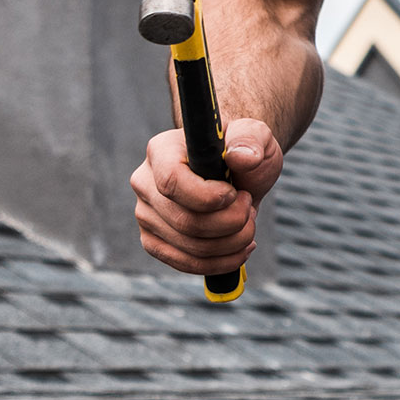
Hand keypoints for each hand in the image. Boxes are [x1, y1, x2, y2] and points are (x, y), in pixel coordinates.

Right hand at [130, 118, 281, 274]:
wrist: (236, 172)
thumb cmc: (241, 150)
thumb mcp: (255, 136)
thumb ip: (251, 139)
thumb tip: (242, 157)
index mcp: (161, 151)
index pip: (172, 182)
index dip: (209, 197)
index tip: (237, 193)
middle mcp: (145, 183)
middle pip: (186, 221)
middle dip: (232, 222)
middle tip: (250, 206)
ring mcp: (145, 215)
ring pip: (191, 247)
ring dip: (233, 242)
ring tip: (248, 222)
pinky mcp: (154, 241)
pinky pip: (186, 263)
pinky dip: (222, 261)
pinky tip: (242, 246)